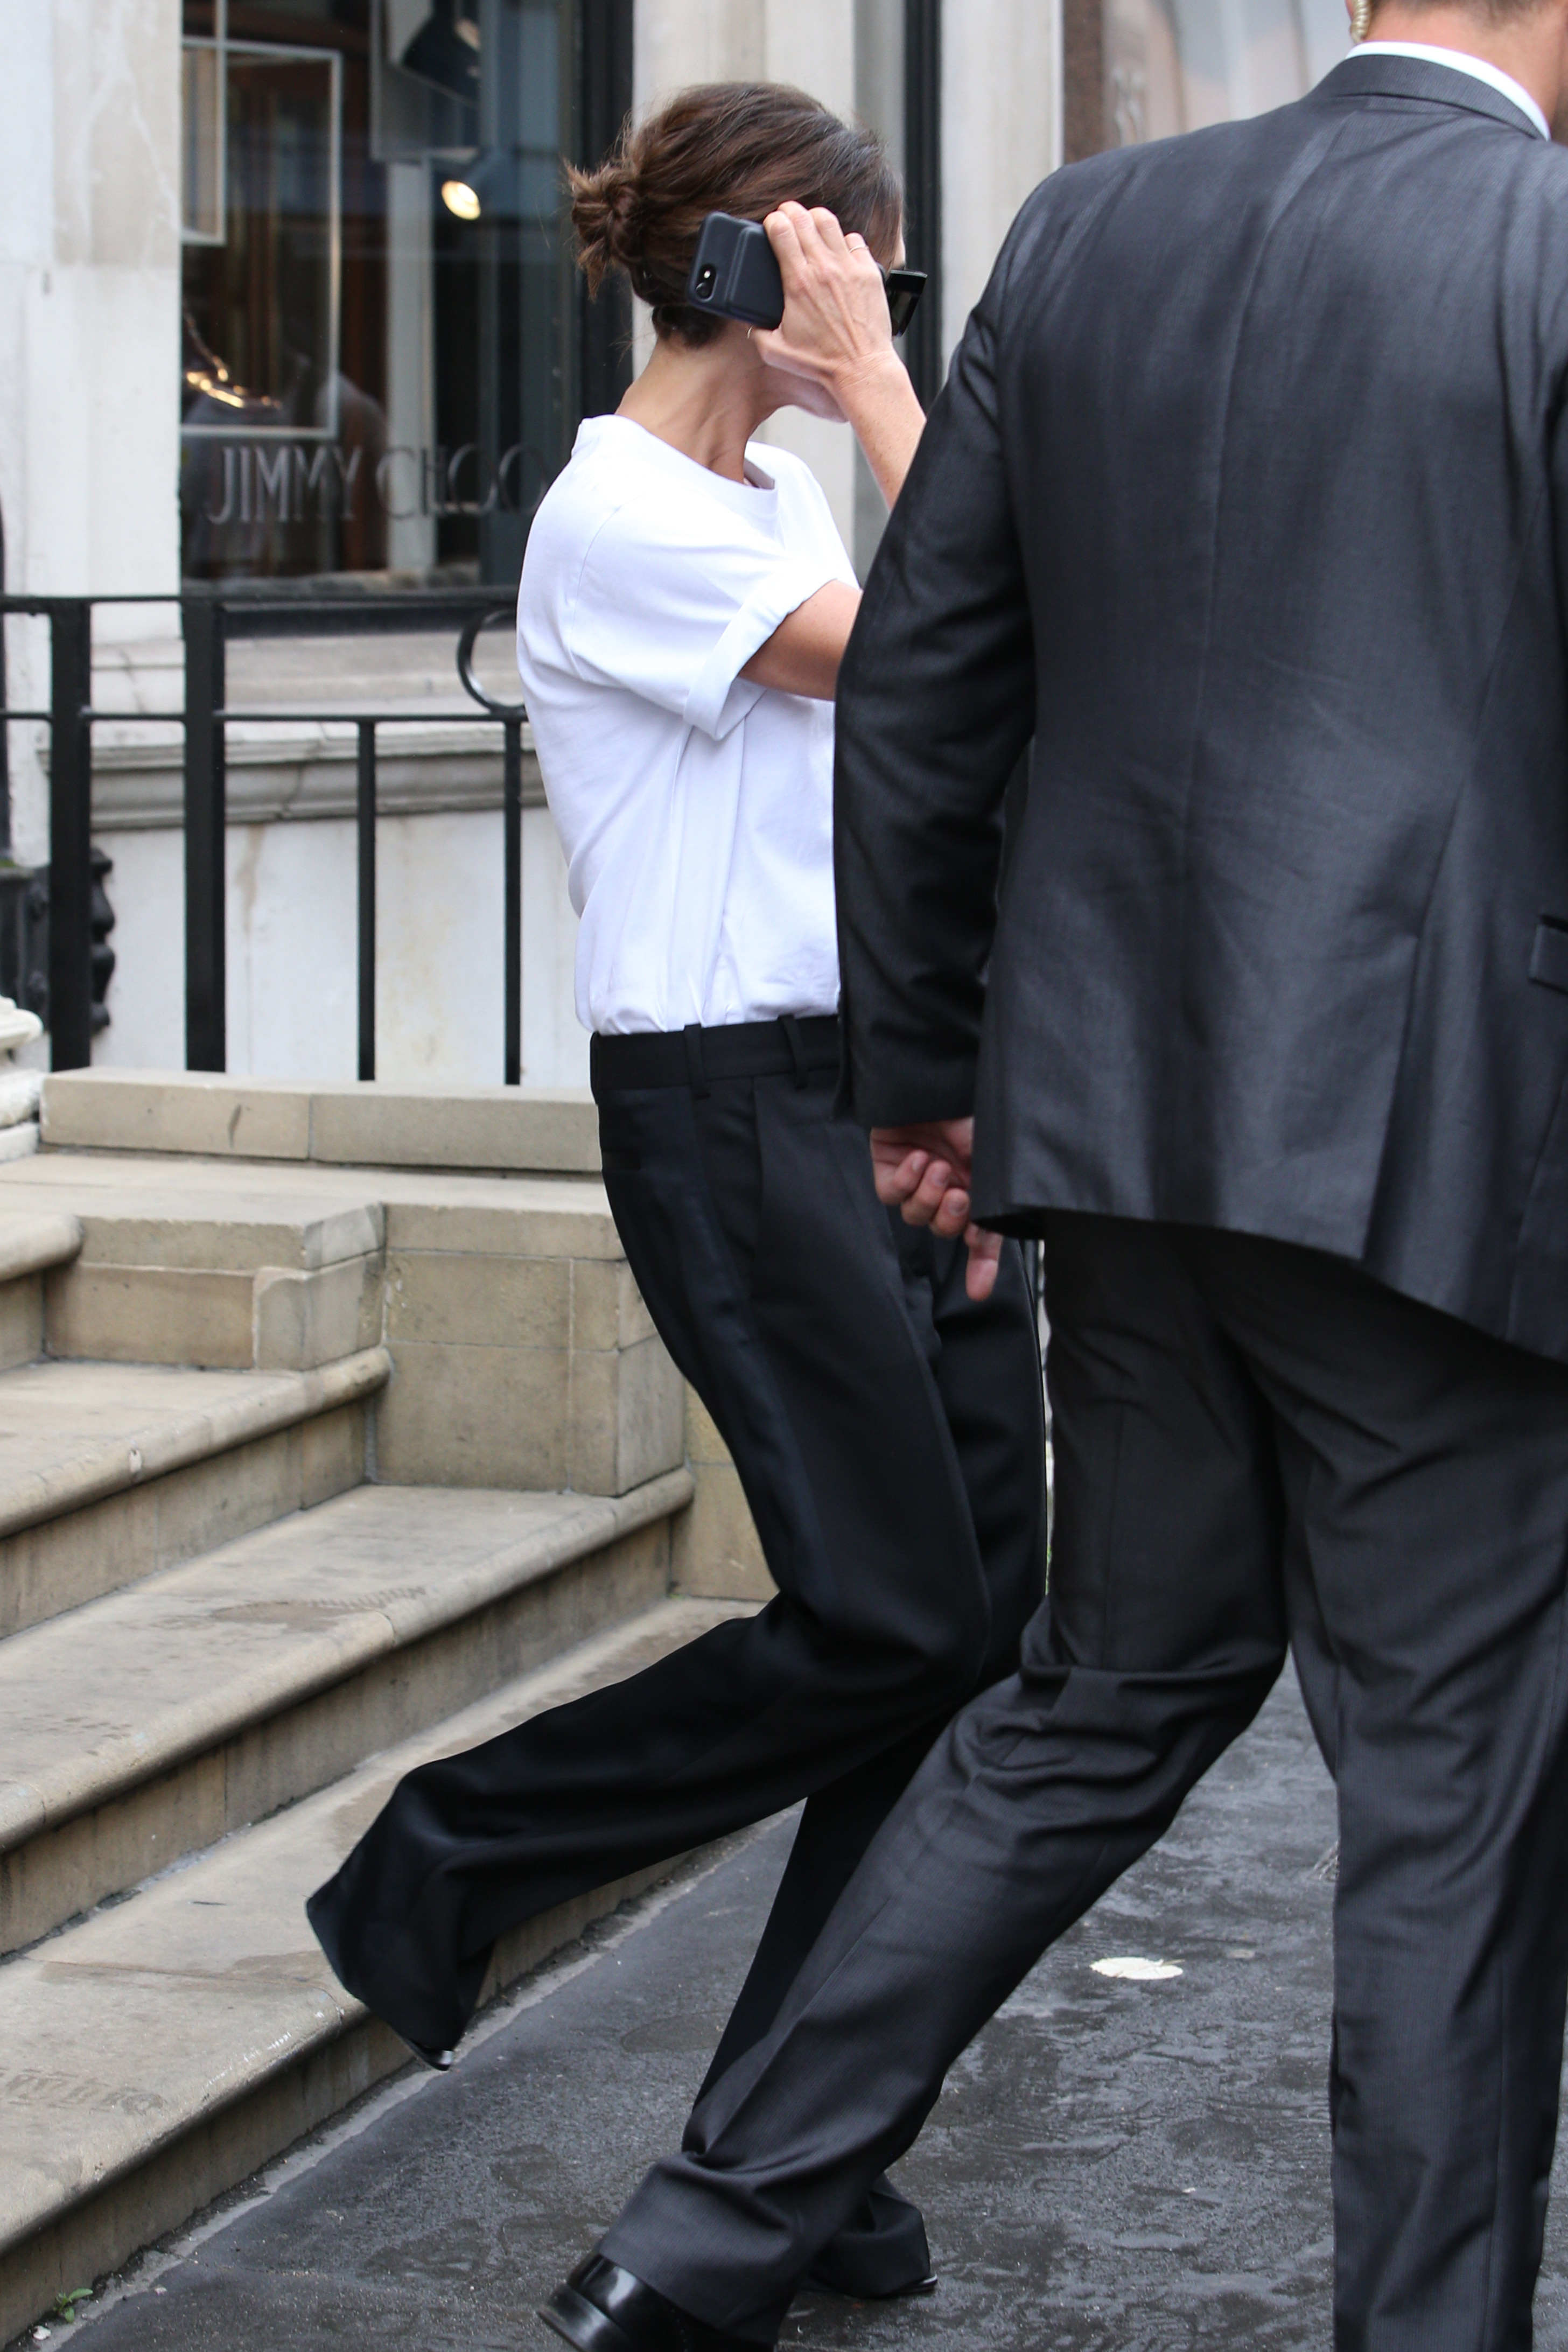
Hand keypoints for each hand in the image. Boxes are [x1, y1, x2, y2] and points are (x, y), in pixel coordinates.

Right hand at [753, 203, 898, 417]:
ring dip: (816, 218)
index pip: (781, 229)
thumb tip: (751, 324)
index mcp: (798, 282)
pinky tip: (839, 250)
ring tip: (811, 225)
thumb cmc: (822, 363)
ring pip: (829, 221)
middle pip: (803, 218)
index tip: (772, 225)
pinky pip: (855, 240)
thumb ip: (758, 333)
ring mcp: (848, 267)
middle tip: (787, 217)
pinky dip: (844, 240)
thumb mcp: (777, 351)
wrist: (861, 369)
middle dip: (790, 212)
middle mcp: (823, 268)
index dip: (773, 221)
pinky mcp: (868, 272)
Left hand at [870, 1118, 1004, 1301]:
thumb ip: (997, 1192)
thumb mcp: (994, 1151)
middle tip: (957, 1194)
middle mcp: (949, 1185)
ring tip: (935, 1167)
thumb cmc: (969, 1108)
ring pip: (917, 1215)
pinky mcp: (889, 1167)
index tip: (978, 1292)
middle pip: (946, 1228)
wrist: (934, 1076)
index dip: (981, 1266)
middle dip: (951, 1217)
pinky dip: (905, 1181)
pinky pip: (892, 1194)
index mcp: (980, 1185)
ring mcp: (918, 1177)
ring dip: (927, 1196)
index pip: (982, 1237)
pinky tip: (916, 1160)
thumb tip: (995, 1228)